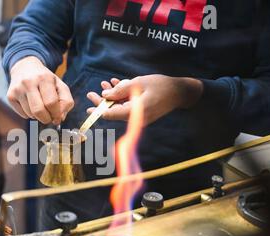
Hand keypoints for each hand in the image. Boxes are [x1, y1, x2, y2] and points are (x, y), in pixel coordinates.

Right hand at [7, 56, 73, 124]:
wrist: (25, 68)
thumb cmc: (45, 80)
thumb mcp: (60, 85)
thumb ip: (66, 101)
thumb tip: (60, 118)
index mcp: (44, 78)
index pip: (51, 103)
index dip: (56, 114)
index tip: (58, 117)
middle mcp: (29, 82)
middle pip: (39, 111)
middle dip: (46, 119)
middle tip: (49, 118)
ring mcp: (17, 89)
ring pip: (30, 114)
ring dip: (38, 116)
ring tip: (40, 106)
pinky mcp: (10, 96)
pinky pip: (23, 114)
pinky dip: (29, 114)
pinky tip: (31, 104)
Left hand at [86, 75, 202, 124]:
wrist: (182, 92)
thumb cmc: (162, 86)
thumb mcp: (139, 83)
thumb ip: (121, 89)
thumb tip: (105, 95)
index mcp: (134, 112)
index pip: (111, 115)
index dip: (98, 111)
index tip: (88, 108)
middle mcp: (135, 117)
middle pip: (114, 112)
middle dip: (102, 102)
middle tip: (90, 94)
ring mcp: (139, 116)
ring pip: (120, 107)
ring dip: (112, 96)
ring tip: (104, 84)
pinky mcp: (143, 112)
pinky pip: (128, 105)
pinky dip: (122, 96)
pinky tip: (116, 83)